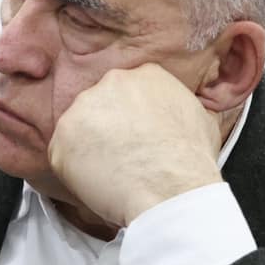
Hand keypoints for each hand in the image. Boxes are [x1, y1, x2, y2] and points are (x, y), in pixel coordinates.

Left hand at [48, 64, 223, 228]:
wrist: (171, 190)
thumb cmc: (189, 161)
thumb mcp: (202, 119)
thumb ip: (181, 107)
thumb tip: (180, 114)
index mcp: (146, 74)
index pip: (129, 91)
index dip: (132, 117)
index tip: (136, 135)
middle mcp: (111, 83)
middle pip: (101, 104)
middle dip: (108, 128)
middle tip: (123, 156)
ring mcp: (83, 108)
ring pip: (79, 128)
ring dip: (90, 149)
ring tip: (113, 173)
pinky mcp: (62, 138)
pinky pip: (62, 154)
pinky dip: (74, 171)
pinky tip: (99, 182)